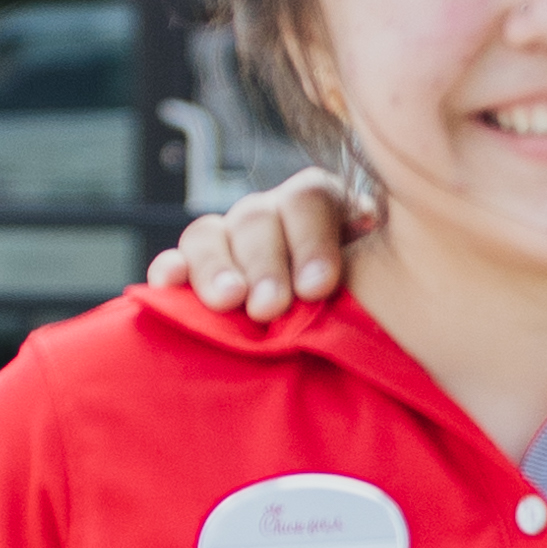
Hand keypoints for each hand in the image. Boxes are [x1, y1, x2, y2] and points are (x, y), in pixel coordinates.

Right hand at [141, 169, 369, 316]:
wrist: (334, 349)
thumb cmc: (366, 311)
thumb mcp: (375, 282)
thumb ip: (371, 261)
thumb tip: (368, 219)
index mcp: (322, 209)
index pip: (310, 198)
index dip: (311, 240)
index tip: (317, 289)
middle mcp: (272, 217)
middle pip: (256, 218)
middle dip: (265, 265)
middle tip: (270, 308)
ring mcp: (229, 241)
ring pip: (208, 235)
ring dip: (216, 269)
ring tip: (228, 302)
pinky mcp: (194, 271)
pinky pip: (174, 262)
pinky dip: (170, 271)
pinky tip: (170, 284)